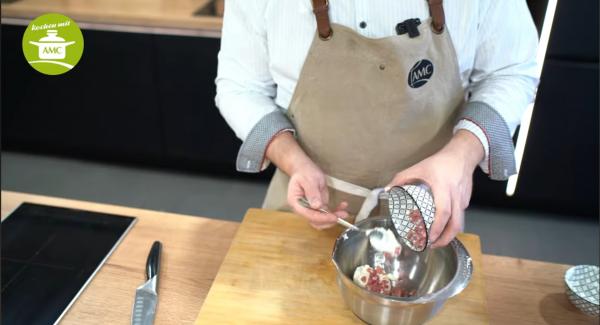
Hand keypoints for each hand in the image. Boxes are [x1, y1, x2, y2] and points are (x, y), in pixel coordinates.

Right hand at [266, 132, 348, 228]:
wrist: (304, 168)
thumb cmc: (304, 172)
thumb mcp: (309, 180)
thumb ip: (312, 193)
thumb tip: (316, 206)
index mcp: (296, 202)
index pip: (308, 215)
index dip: (322, 218)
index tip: (333, 217)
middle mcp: (302, 208)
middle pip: (315, 221)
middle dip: (329, 220)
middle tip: (341, 215)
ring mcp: (310, 208)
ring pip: (322, 220)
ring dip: (333, 217)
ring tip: (344, 212)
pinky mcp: (318, 206)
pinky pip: (326, 213)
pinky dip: (335, 211)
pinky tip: (342, 206)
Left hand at [385, 130, 484, 247]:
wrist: (461, 155)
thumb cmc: (439, 163)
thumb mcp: (417, 168)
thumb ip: (401, 178)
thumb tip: (387, 190)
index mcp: (442, 189)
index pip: (443, 213)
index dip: (437, 228)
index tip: (429, 238)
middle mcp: (455, 197)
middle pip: (455, 224)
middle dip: (445, 239)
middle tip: (432, 245)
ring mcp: (463, 200)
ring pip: (460, 223)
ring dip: (449, 235)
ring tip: (437, 241)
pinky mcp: (466, 201)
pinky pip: (460, 216)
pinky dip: (452, 225)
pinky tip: (443, 227)